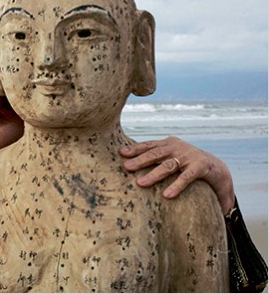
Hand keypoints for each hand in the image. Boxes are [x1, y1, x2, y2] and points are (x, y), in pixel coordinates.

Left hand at [119, 136, 234, 214]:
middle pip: (155, 153)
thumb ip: (156, 159)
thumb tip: (130, 165)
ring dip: (153, 174)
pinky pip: (186, 177)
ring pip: (168, 165)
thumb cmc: (187, 165)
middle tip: (126, 167)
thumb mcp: (171, 158)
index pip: (149, 145)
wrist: (218, 169)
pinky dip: (176, 185)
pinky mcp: (201, 167)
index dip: (135, 148)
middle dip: (140, 160)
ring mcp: (190, 156)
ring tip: (140, 183)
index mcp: (169, 143)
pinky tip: (167, 195)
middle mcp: (178, 147)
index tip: (121, 153)